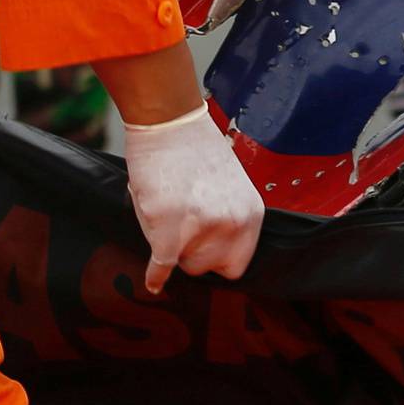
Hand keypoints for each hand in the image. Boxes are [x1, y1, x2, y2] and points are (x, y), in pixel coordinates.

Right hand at [122, 102, 264, 293]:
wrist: (170, 123)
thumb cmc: (196, 151)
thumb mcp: (231, 187)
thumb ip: (229, 220)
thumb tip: (215, 252)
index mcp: (251, 213)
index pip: (238, 264)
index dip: (217, 260)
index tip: (203, 253)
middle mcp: (232, 223)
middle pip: (208, 267)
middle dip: (192, 253)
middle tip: (181, 226)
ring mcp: (201, 226)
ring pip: (184, 264)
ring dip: (172, 249)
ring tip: (168, 216)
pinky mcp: (168, 226)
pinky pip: (161, 266)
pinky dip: (154, 276)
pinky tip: (152, 281)